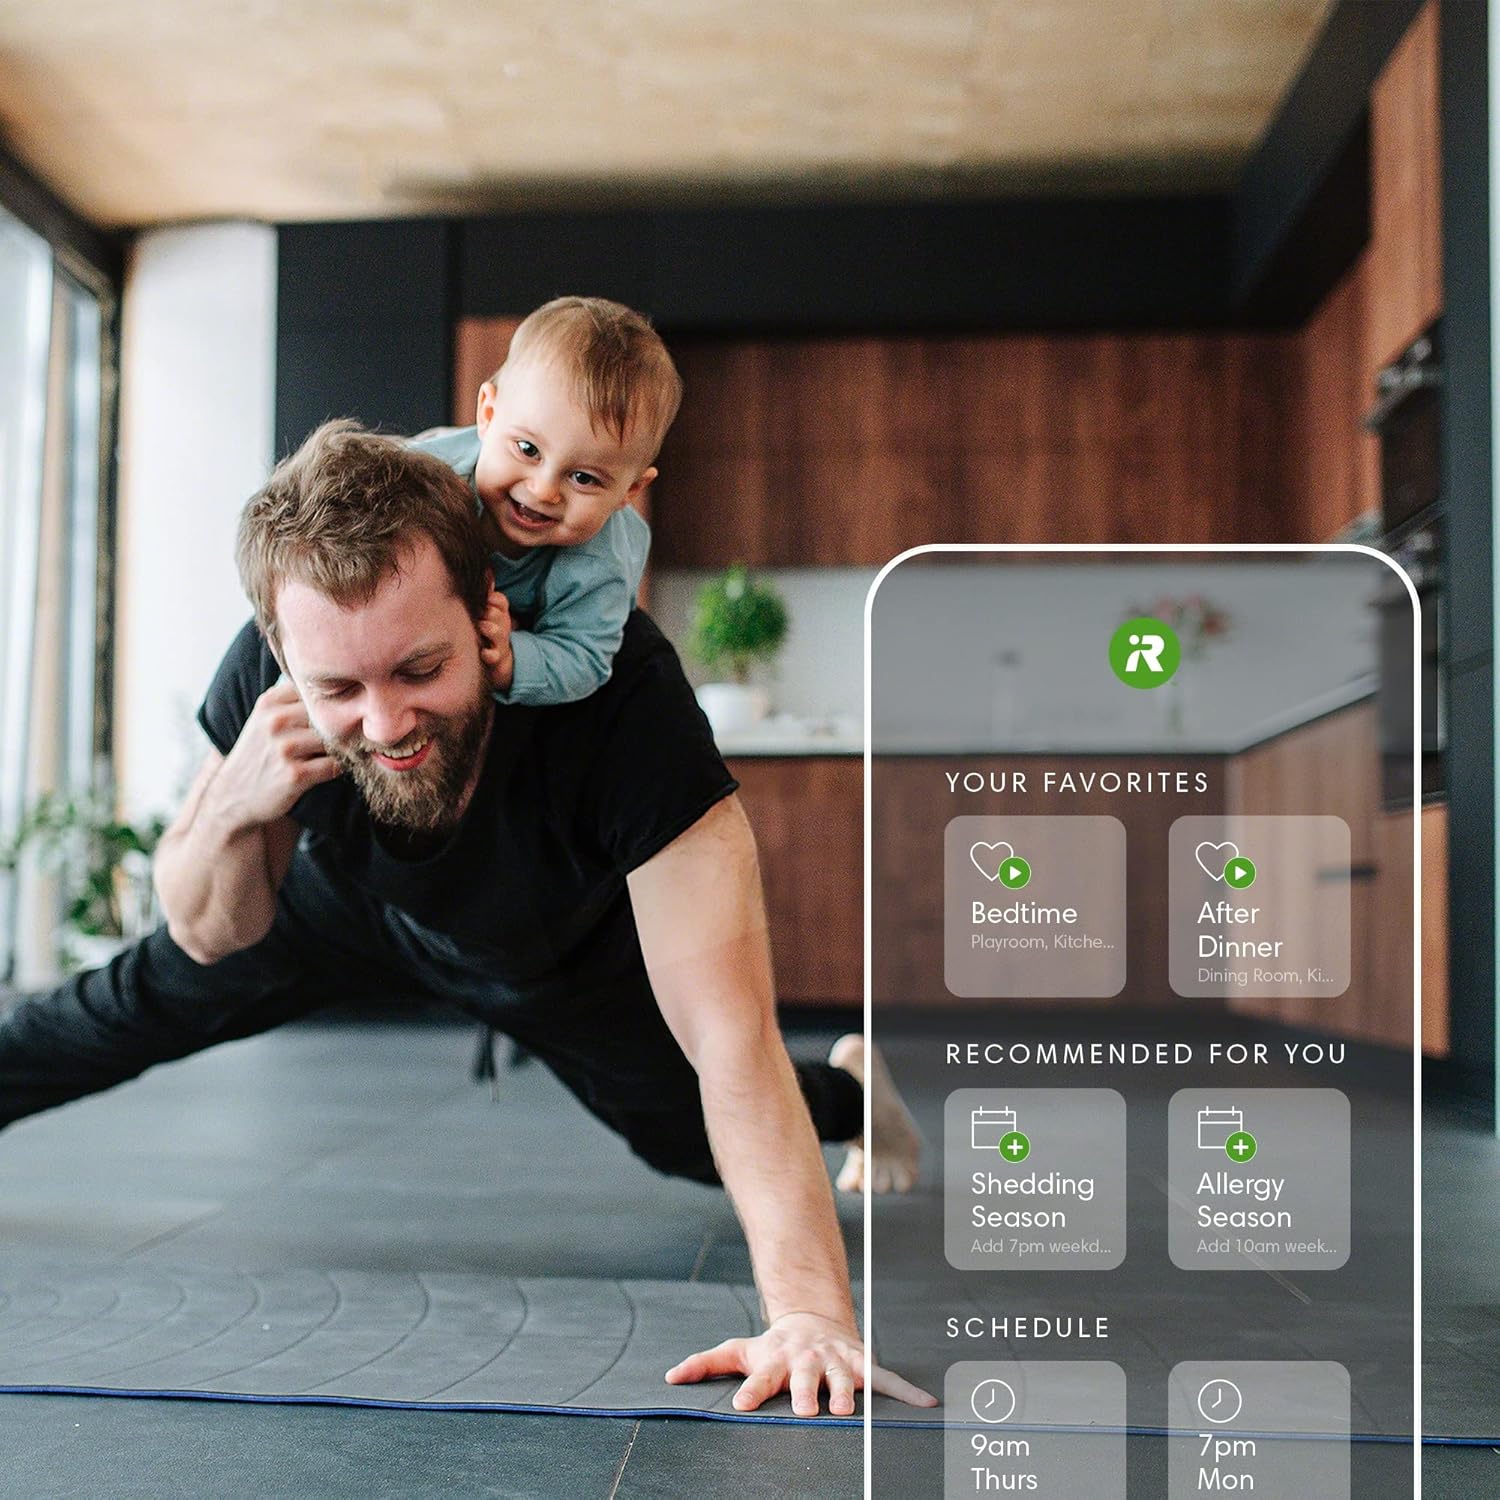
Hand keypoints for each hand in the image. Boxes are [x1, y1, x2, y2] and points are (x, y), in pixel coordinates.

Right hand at [211, 680, 340, 827]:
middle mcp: (276, 721)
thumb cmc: (260, 753)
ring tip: (337, 753)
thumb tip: (341, 688)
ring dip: (343, 748)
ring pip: (336, 739)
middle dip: (343, 727)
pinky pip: (335, 765)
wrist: (233, 795)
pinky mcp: (295, 775)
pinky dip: (339, 767)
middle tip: (347, 737)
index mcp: (271, 702)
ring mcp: (285, 748)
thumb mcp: (266, 718)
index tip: (341, 714)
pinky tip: (329, 769)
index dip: (335, 704)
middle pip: (331, 716)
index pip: (320, 692)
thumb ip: (295, 700)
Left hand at [478, 589, 513, 692]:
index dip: (491, 598)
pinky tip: (484, 653)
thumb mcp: (489, 615)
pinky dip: (489, 654)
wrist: (501, 664)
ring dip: (489, 628)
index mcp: (500, 614)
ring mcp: (500, 643)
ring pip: (497, 632)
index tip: (484, 600)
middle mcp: (502, 627)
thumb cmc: (489, 635)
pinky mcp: (496, 660)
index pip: (499, 600)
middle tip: (478, 614)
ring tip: (481, 628)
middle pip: (497, 614)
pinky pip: (494, 656)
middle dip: (488, 612)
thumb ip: (486, 595)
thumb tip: (485, 571)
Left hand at [664, 1310, 937, 1417]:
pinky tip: (926, 1405)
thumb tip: (670, 1377)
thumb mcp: (742, 1349)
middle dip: (806, 1392)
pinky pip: (886, 1379)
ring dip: (846, 1392)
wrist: (814, 1319)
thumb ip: (707, 1362)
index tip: (741, 1406)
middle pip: (804, 1377)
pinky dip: (906, 1391)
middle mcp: (807, 1359)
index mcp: (776, 1359)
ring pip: (842, 1377)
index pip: (760, 1377)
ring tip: (848, 1410)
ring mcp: (835, 1360)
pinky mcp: (861, 1362)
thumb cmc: (774, 1345)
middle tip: (806, 1409)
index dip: (751, 1390)